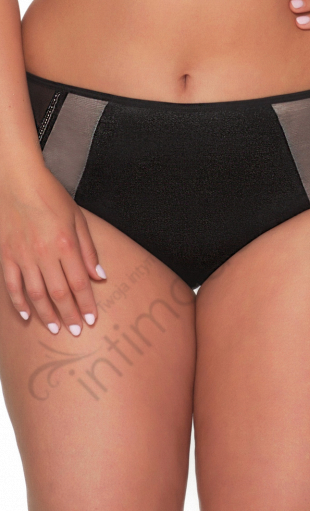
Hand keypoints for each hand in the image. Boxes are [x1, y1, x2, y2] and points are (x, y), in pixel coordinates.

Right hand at [0, 165, 106, 335]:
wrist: (16, 178)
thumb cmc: (49, 195)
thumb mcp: (78, 219)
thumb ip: (88, 250)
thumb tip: (99, 276)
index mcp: (65, 244)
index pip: (80, 283)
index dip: (87, 304)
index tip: (92, 319)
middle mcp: (44, 253)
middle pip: (59, 293)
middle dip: (70, 315)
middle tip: (76, 331)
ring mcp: (23, 255)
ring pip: (36, 294)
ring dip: (47, 314)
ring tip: (56, 328)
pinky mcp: (6, 254)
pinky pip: (12, 284)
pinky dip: (18, 303)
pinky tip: (26, 316)